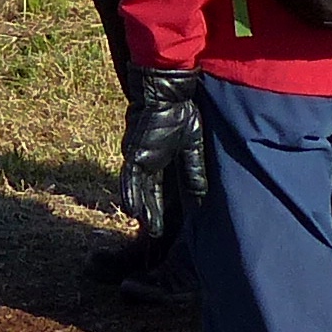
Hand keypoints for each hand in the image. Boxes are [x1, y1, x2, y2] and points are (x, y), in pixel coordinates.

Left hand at [117, 70, 209, 241]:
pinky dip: (131, 195)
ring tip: (148, 228)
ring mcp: (139, 160)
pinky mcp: (134, 154)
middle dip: (152, 215)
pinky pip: (131, 179)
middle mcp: (148, 165)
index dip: (162, 210)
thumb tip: (200, 200)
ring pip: (138, 191)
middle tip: (156, 236)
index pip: (161, 193)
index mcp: (162, 164)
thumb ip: (194, 173)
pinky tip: (132, 211)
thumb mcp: (193, 149)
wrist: (168, 96)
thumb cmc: (181, 116)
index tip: (166, 229)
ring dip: (143, 210)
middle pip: (148, 196)